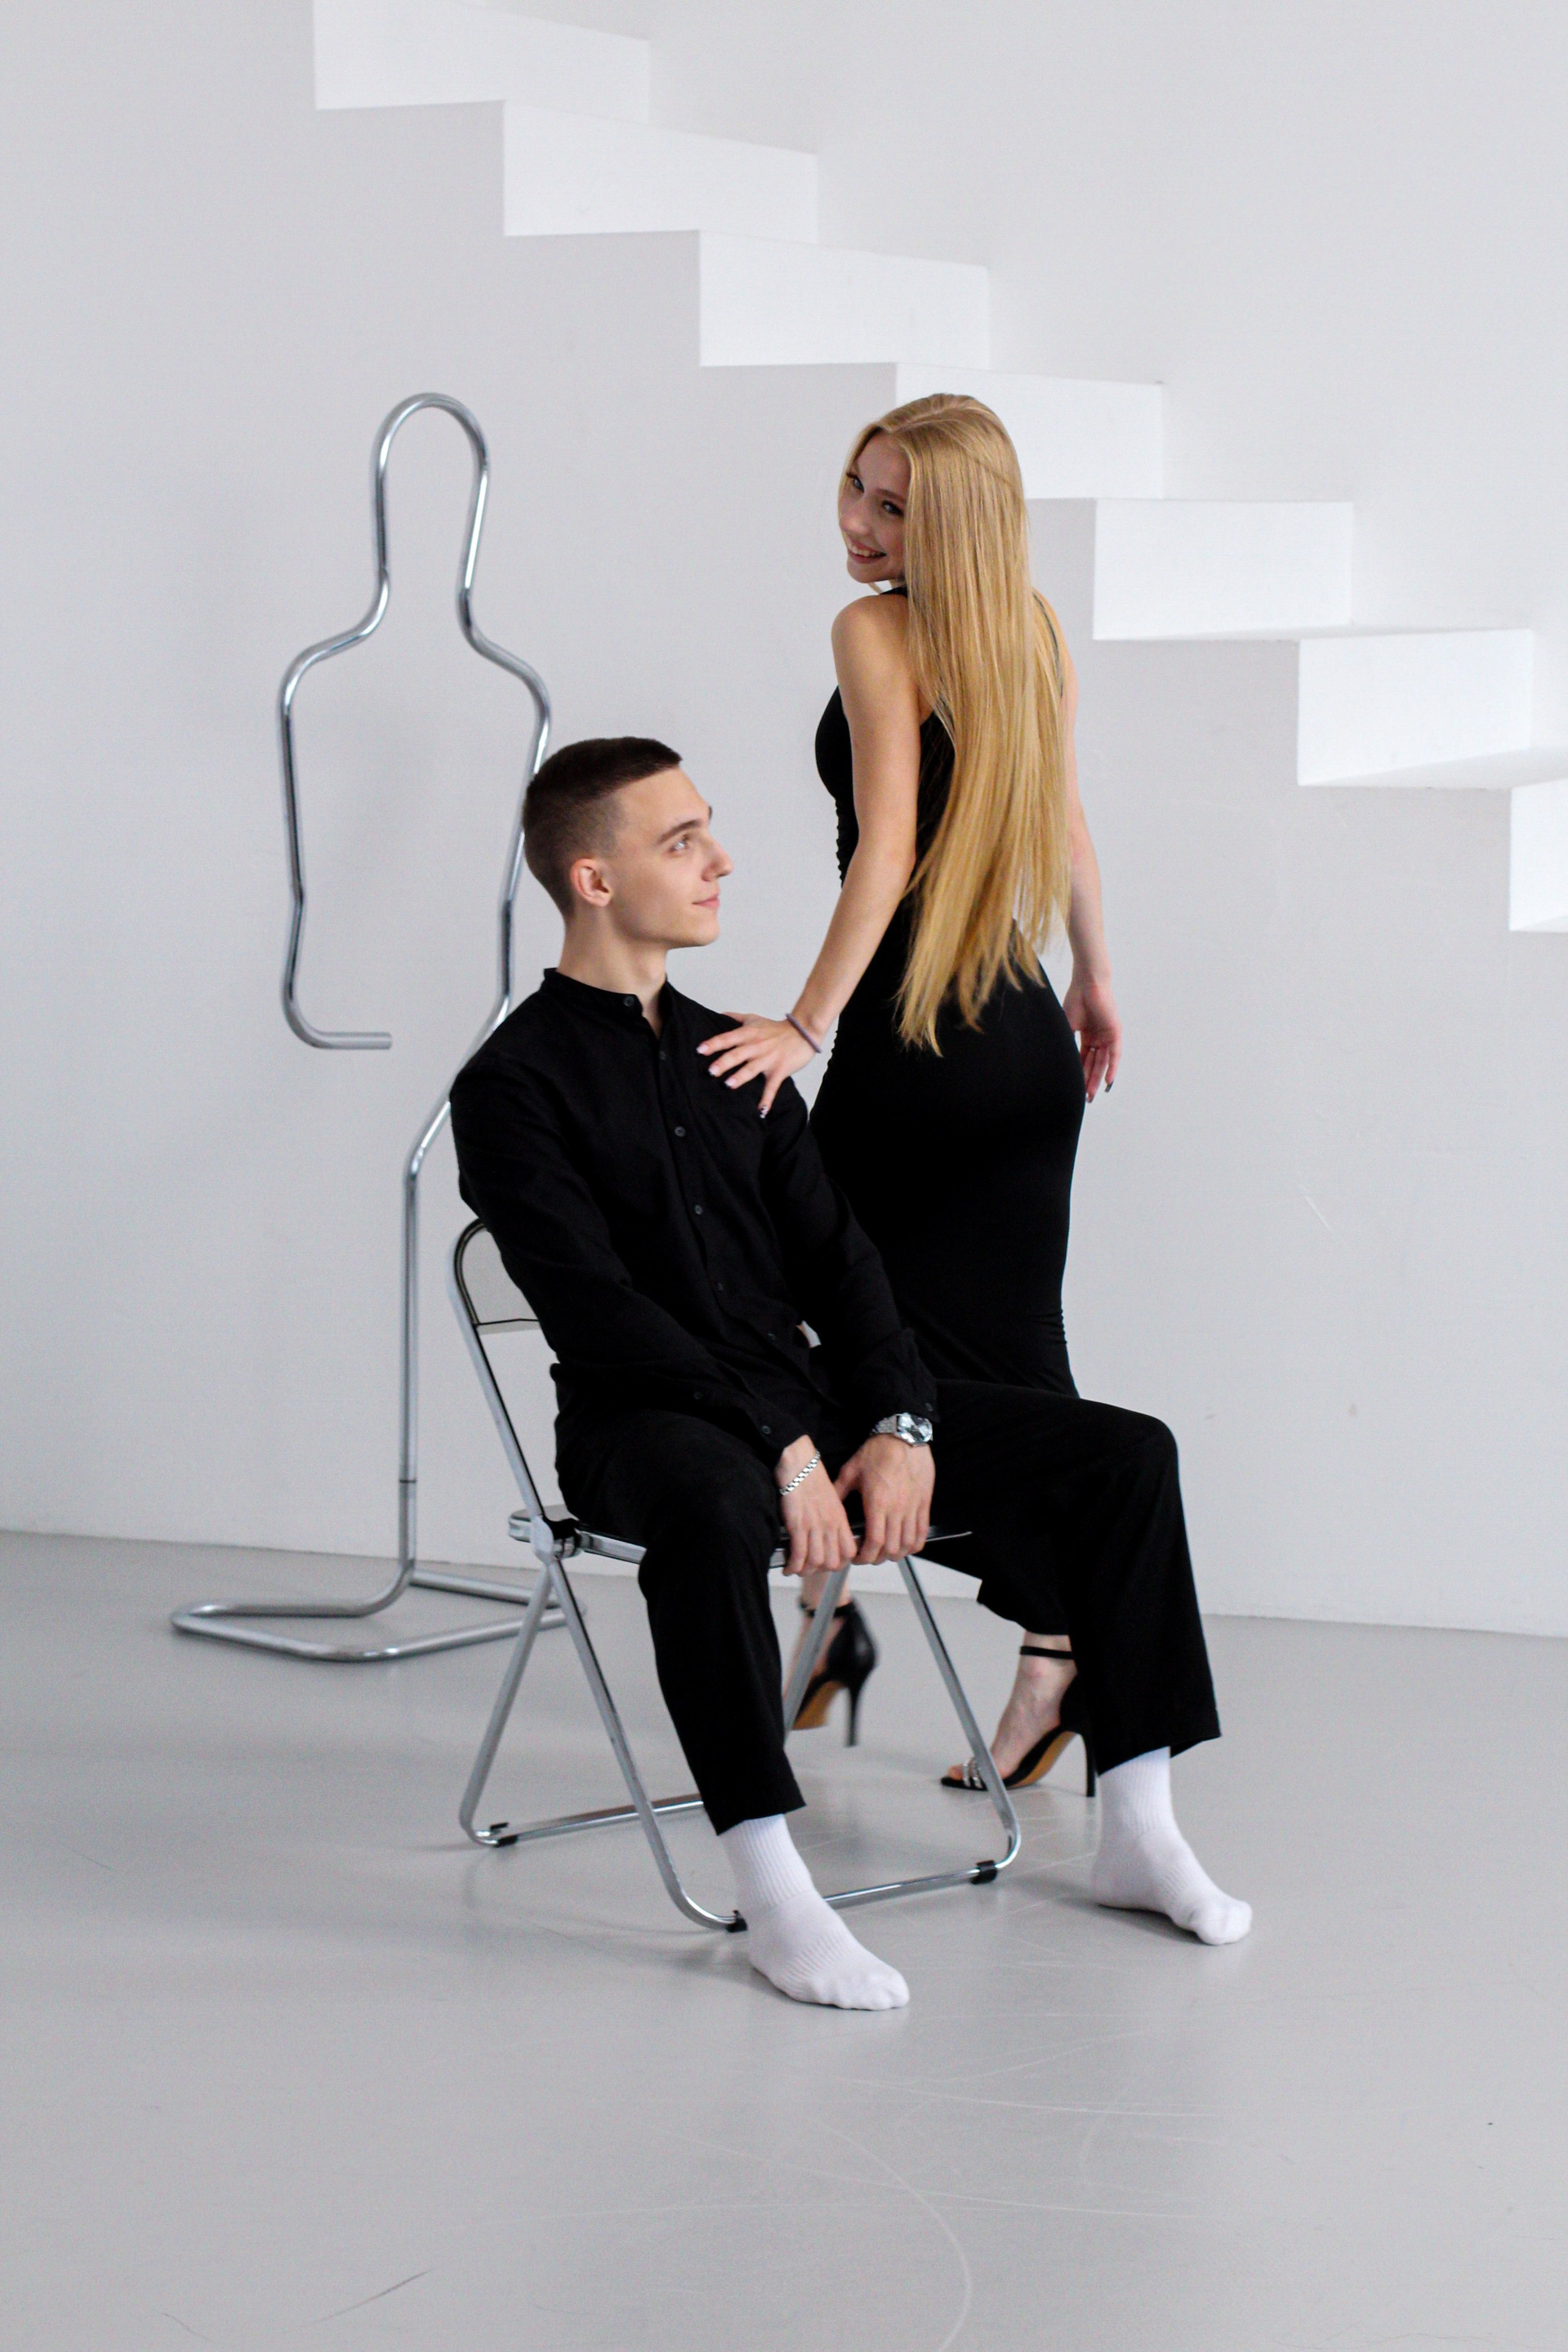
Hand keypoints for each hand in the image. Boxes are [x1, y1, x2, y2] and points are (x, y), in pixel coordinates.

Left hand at [696, 1014, 818, 1115]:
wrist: (803, 1033)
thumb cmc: (776, 1029)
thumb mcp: (754, 1019)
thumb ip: (735, 1018)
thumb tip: (718, 1015)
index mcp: (749, 1034)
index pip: (728, 1038)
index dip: (714, 1044)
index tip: (700, 1050)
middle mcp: (757, 1046)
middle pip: (738, 1054)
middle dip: (724, 1062)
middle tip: (710, 1071)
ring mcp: (768, 1059)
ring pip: (752, 1068)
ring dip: (741, 1077)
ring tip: (729, 1085)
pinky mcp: (780, 1071)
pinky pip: (772, 1086)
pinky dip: (767, 1099)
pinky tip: (761, 1110)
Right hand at [776, 1436, 856, 1578]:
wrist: (799, 1464)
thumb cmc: (812, 1479)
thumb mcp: (831, 1499)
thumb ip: (832, 1518)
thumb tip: (827, 1535)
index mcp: (840, 1519)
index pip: (849, 1551)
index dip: (841, 1562)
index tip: (828, 1563)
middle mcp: (830, 1525)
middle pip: (833, 1562)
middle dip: (821, 1570)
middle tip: (810, 1567)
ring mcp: (815, 1526)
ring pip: (816, 1562)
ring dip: (805, 1570)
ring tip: (797, 1569)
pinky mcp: (798, 1525)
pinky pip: (799, 1555)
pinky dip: (793, 1566)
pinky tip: (787, 1567)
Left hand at [835, 1434, 933, 1564]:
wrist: (903, 1436)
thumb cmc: (878, 1451)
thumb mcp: (851, 1470)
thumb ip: (838, 1490)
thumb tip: (827, 1505)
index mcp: (877, 1503)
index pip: (874, 1542)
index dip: (865, 1556)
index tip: (857, 1557)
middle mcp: (897, 1509)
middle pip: (892, 1548)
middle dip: (878, 1558)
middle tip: (870, 1555)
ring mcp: (913, 1507)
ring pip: (908, 1543)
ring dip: (897, 1553)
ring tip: (887, 1551)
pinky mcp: (924, 1503)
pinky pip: (923, 1531)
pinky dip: (915, 1544)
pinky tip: (906, 1544)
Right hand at [1061, 969, 1121, 1100]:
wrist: (1086, 984)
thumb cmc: (1074, 1000)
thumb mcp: (1067, 1027)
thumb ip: (1066, 1045)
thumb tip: (1058, 1063)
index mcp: (1086, 1035)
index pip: (1083, 1059)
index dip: (1079, 1073)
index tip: (1074, 1088)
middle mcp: (1098, 1037)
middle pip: (1093, 1064)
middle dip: (1089, 1081)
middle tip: (1085, 1098)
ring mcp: (1107, 1035)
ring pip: (1103, 1062)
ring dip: (1098, 1078)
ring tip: (1092, 1094)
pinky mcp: (1115, 1032)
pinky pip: (1114, 1054)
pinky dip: (1111, 1068)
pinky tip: (1108, 1082)